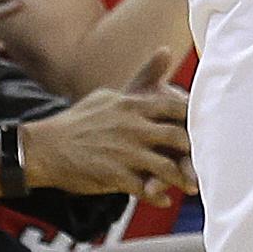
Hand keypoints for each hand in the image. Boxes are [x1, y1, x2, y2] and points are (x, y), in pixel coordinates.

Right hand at [16, 63, 194, 198]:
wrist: (44, 147)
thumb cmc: (80, 121)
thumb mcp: (111, 94)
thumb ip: (144, 77)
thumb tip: (165, 51)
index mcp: (132, 105)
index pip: (176, 108)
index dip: (195, 119)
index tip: (208, 128)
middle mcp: (132, 127)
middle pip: (178, 137)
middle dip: (196, 152)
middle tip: (207, 162)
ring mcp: (124, 152)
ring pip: (166, 167)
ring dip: (183, 179)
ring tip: (192, 187)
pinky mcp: (114, 175)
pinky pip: (145, 190)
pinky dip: (159, 197)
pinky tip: (164, 200)